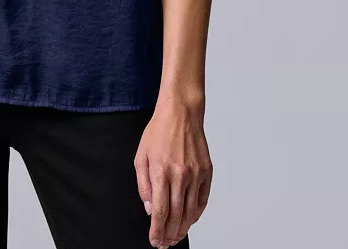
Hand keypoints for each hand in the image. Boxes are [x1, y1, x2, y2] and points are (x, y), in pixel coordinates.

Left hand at [134, 94, 211, 246]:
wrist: (181, 112)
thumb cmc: (159, 131)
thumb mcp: (141, 155)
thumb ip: (143, 185)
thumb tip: (149, 209)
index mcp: (161, 171)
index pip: (160, 211)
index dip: (157, 230)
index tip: (155, 240)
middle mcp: (180, 174)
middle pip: (176, 215)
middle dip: (169, 234)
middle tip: (165, 243)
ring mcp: (196, 174)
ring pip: (190, 211)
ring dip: (183, 228)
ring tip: (176, 236)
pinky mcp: (207, 171)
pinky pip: (202, 200)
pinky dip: (196, 214)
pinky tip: (189, 220)